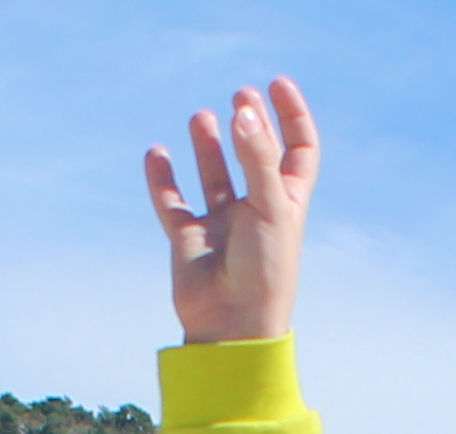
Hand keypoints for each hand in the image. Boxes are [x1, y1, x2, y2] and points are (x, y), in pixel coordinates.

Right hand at [147, 76, 316, 346]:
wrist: (234, 327)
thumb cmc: (265, 272)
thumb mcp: (270, 208)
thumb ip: (257, 158)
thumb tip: (244, 112)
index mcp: (287, 203)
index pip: (298, 150)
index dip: (292, 116)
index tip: (276, 85)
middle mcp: (256, 211)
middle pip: (256, 157)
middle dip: (250, 125)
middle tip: (240, 97)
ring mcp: (222, 226)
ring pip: (215, 176)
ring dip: (208, 146)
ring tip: (203, 117)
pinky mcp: (189, 241)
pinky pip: (172, 204)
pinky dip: (162, 179)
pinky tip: (157, 154)